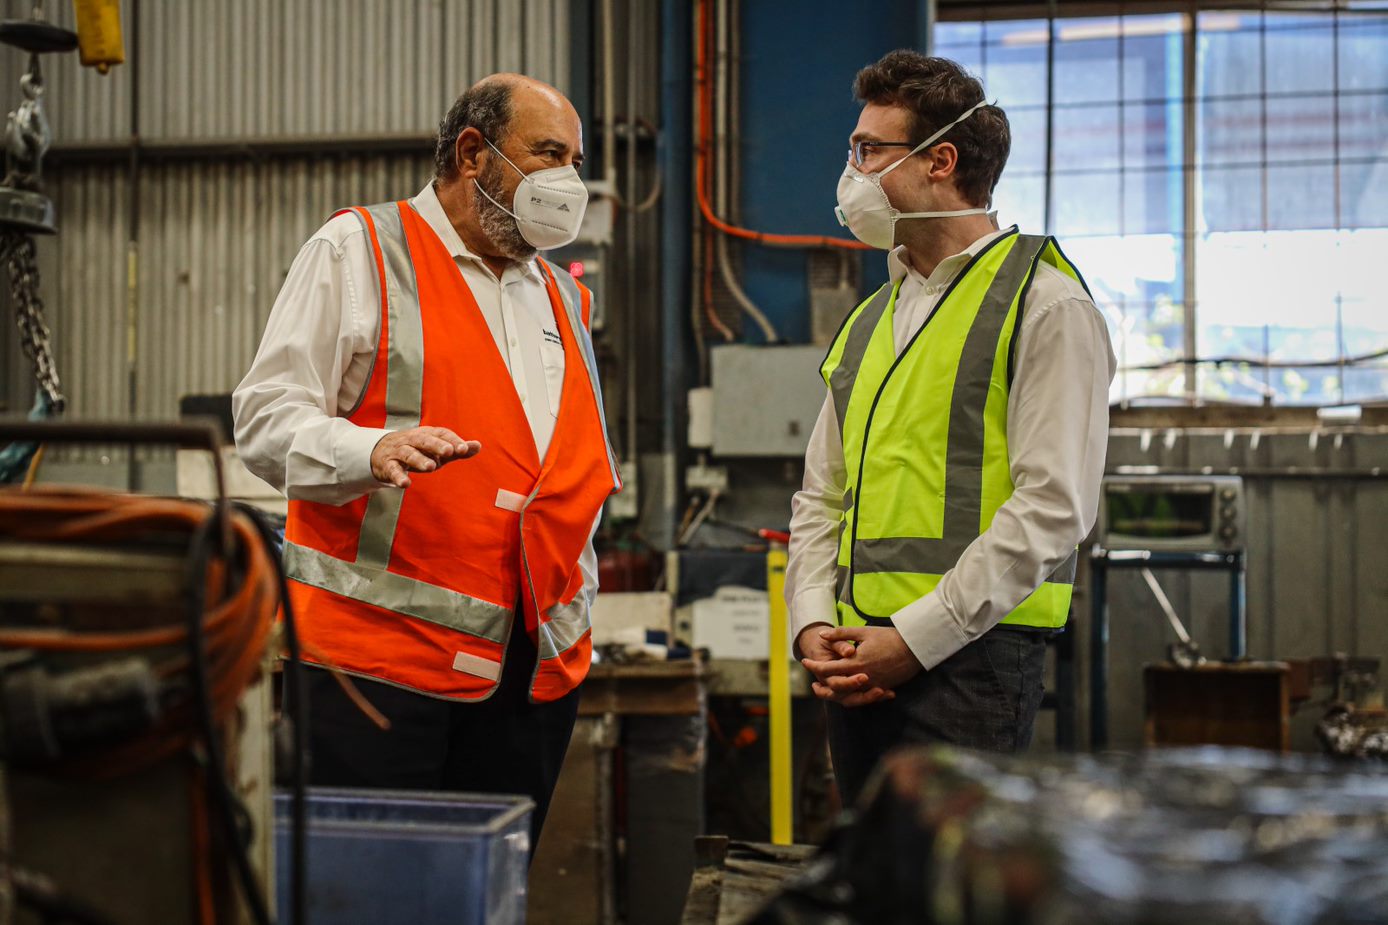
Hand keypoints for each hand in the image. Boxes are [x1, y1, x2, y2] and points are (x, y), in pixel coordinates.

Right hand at [370, 427, 480, 488]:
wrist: (383, 452)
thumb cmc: (419, 451)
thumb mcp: (438, 450)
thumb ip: (457, 449)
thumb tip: (478, 446)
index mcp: (427, 434)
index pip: (441, 434)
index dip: (452, 440)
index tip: (464, 449)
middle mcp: (413, 440)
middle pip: (424, 440)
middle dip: (436, 445)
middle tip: (449, 452)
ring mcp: (399, 451)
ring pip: (409, 453)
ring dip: (420, 460)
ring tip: (431, 467)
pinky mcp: (388, 465)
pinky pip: (393, 470)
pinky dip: (398, 476)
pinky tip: (405, 484)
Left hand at [801, 626, 921, 707]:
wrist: (915, 647)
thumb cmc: (889, 637)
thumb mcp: (863, 631)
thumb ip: (841, 634)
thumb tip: (821, 635)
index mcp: (855, 662)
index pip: (827, 669)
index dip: (813, 666)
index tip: (804, 662)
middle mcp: (862, 677)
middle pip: (835, 688)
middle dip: (821, 686)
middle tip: (812, 682)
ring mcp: (873, 685)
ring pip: (848, 697)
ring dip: (834, 696)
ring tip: (826, 691)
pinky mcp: (882, 688)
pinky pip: (863, 698)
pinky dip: (853, 697)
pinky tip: (847, 693)